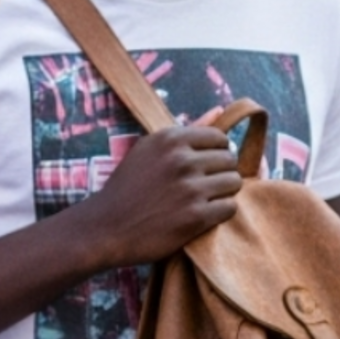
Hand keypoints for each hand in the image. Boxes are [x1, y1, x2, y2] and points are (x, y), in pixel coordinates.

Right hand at [81, 124, 241, 268]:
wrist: (105, 228)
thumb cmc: (127, 188)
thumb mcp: (149, 150)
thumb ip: (187, 131)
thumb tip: (220, 111)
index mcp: (170, 138)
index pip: (219, 137)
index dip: (216, 152)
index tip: (204, 166)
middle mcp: (182, 159)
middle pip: (229, 159)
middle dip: (221, 172)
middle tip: (204, 186)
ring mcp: (190, 188)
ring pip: (234, 182)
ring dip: (223, 193)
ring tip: (205, 200)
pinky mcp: (195, 217)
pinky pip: (229, 207)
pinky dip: (220, 213)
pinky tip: (203, 215)